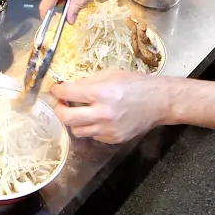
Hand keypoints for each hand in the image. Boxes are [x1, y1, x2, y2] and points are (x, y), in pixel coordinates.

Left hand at [51, 71, 169, 143]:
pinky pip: (93, 136)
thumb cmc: (135, 84)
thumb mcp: (110, 75)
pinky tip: (98, 119)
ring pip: (77, 130)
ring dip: (75, 120)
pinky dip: (91, 127)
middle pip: (66, 118)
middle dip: (59, 109)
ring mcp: (108, 129)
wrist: (159, 102)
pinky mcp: (113, 139)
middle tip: (61, 104)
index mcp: (101, 93)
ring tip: (81, 111)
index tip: (55, 90)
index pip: (67, 93)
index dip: (57, 91)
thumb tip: (67, 87)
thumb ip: (87, 82)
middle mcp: (103, 114)